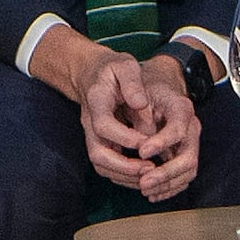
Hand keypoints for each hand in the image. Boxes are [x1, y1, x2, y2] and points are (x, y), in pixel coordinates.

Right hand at [63, 43, 195, 192]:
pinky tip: (143, 172)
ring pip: (100, 164)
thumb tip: (141, 104)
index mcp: (96, 101)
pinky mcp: (98, 143)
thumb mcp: (125, 65)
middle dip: (123, 166)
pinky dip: (123, 174)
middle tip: (150, 168)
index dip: (125, 137)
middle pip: (97, 153)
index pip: (103, 125)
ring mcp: (92, 135)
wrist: (92, 73)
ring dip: (124, 174)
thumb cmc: (112, 69)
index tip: (148, 142)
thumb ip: (132, 82)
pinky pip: (106, 166)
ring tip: (150, 173)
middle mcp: (89, 122)